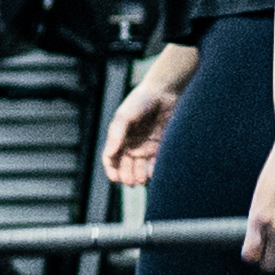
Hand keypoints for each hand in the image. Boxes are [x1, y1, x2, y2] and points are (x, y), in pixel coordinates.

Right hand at [101, 53, 190, 192]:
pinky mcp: (161, 148)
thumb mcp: (124, 116)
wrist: (164, 92)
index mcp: (119, 139)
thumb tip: (110, 154)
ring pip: (140, 168)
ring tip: (141, 179)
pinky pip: (155, 163)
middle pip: (125, 167)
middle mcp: (131, 145)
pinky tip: (152, 175)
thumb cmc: (141, 101)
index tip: (115, 178)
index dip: (111, 170)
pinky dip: (153, 171)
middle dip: (127, 176)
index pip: (111, 159)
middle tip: (130, 182)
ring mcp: (146, 147)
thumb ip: (116, 134)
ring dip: (139, 176)